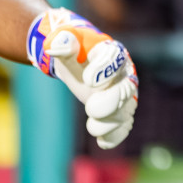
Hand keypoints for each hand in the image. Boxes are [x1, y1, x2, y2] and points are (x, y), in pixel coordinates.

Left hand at [28, 8, 137, 148]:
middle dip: (111, 102)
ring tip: (91, 126)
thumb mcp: (66, 41)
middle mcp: (124, 73)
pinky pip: (123, 126)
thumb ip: (63, 41)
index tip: (87, 81)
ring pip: (126, 112)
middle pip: (127, 89)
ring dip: (109, 123)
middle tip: (90, 108)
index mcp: (113, 52)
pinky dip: (115, 136)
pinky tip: (102, 141)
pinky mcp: (120, 111)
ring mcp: (125, 94)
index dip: (104, 70)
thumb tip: (55, 44)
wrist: (79, 62)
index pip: (115, 58)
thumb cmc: (73, 50)